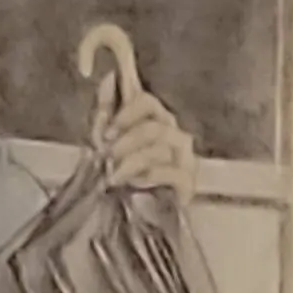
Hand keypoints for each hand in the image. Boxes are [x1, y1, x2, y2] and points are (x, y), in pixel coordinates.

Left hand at [92, 84, 195, 199]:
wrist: (132, 216)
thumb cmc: (120, 173)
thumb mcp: (103, 141)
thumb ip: (105, 111)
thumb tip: (108, 76)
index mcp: (153, 119)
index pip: (145, 100)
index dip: (124, 112)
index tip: (104, 133)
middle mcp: (172, 133)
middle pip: (153, 125)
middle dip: (125, 142)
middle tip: (107, 158)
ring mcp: (184, 157)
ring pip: (159, 148)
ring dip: (130, 162)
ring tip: (114, 177)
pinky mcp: (188, 182)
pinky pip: (171, 172)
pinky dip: (149, 177)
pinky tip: (135, 185)